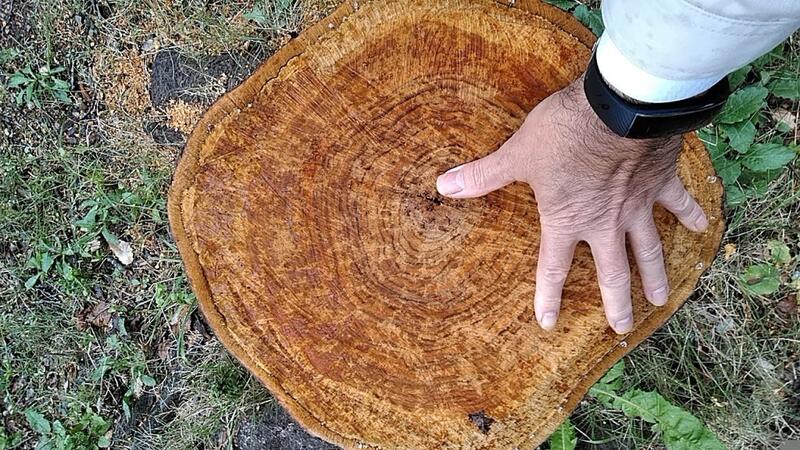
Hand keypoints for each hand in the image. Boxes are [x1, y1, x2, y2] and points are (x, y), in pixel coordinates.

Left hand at [435, 79, 707, 333]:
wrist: (618, 106)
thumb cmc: (564, 132)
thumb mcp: (519, 154)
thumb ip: (483, 175)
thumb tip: (443, 186)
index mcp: (568, 220)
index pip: (554, 268)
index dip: (548, 297)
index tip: (549, 323)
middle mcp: (605, 222)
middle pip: (613, 273)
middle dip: (616, 304)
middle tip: (621, 329)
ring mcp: (637, 204)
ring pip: (649, 249)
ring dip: (654, 276)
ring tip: (660, 300)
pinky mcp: (660, 181)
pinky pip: (679, 203)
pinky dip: (691, 215)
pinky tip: (702, 228)